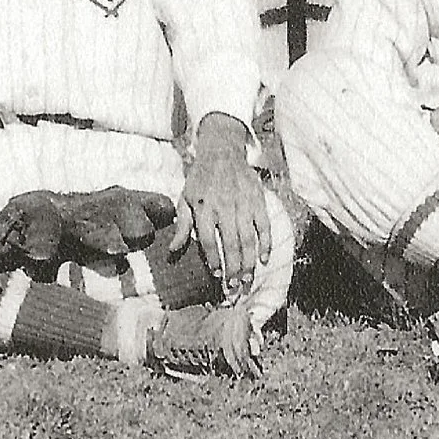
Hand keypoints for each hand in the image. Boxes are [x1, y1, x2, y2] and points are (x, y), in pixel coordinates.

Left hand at [169, 115, 269, 300]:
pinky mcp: (258, 200)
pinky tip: (263, 260)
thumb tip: (172, 250)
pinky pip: (264, 225)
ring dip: (249, 262)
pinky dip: (266, 243)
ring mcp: (243, 203)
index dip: (213, 258)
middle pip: (230, 243)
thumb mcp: (184, 198)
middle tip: (234, 287)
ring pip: (248, 238)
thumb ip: (181, 225)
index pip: (208, 239)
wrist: (222, 151)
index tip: (216, 275)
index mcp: (204, 207)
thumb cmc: (200, 179)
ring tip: (247, 280)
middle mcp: (224, 206)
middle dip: (233, 268)